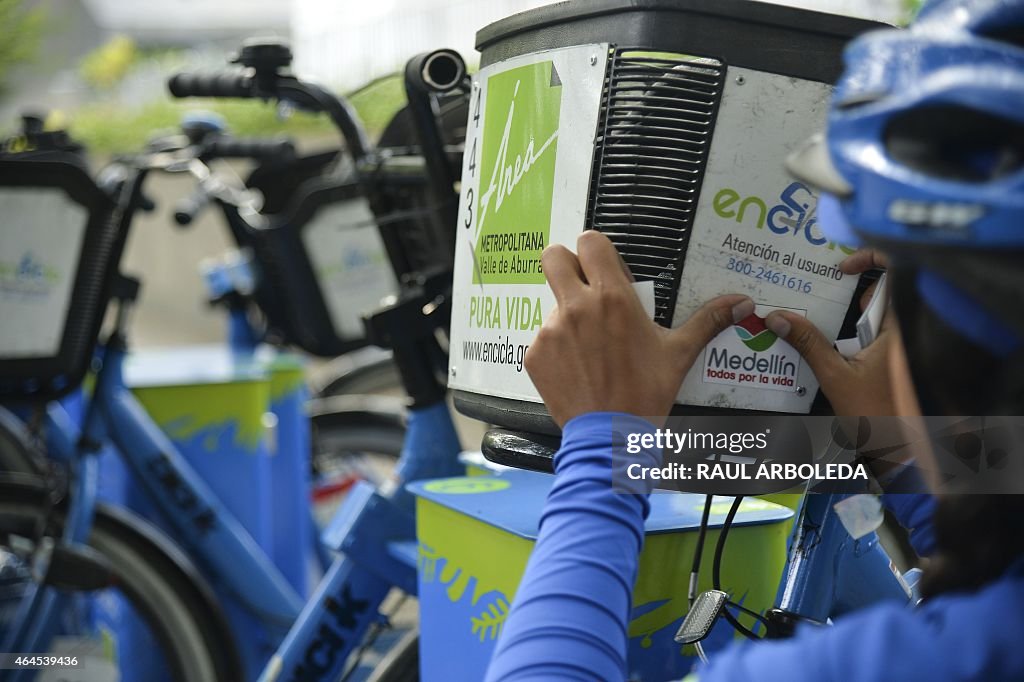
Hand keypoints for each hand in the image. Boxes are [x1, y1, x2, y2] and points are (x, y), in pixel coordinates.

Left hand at [525, 231, 753, 427]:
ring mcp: (551, 331)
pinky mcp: (536, 354)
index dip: (598, 251)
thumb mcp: (678, 353)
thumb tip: (741, 303)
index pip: (589, 241)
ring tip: (592, 346)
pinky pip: (543, 337)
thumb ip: (708, 320)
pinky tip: (580, 366)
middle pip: (554, 256)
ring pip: (551, 303)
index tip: (610, 273)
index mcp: (612, 298)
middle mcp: (576, 307)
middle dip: (567, 265)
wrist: (610, 437)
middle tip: (585, 288)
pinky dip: (558, 347)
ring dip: (568, 314)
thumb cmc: (645, 394)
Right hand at [764, 249, 896, 416]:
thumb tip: (778, 318)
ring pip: (871, 314)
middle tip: (815, 288)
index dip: (870, 258)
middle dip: (845, 288)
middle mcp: (902, 332)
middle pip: (877, 291)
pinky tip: (824, 341)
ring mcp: (898, 346)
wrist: (897, 449)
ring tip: (811, 314)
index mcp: (896, 328)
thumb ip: (808, 344)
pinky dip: (848, 330)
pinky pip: (870, 333)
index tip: (840, 268)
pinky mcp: (891, 360)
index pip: (893, 274)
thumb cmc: (875, 414)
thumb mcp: (835, 376)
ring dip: (843, 312)